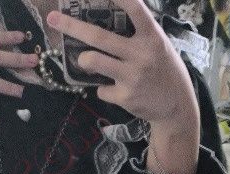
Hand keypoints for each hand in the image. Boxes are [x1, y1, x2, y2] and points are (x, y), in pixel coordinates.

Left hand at [46, 0, 197, 127]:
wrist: (176, 107)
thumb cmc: (165, 71)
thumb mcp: (159, 45)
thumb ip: (138, 33)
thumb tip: (108, 18)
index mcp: (152, 37)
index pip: (134, 8)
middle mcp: (141, 54)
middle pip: (99, 36)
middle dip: (72, 26)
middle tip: (53, 19)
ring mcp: (132, 77)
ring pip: (93, 61)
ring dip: (83, 59)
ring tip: (84, 59)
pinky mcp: (125, 97)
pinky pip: (101, 89)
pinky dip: (102, 88)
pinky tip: (114, 89)